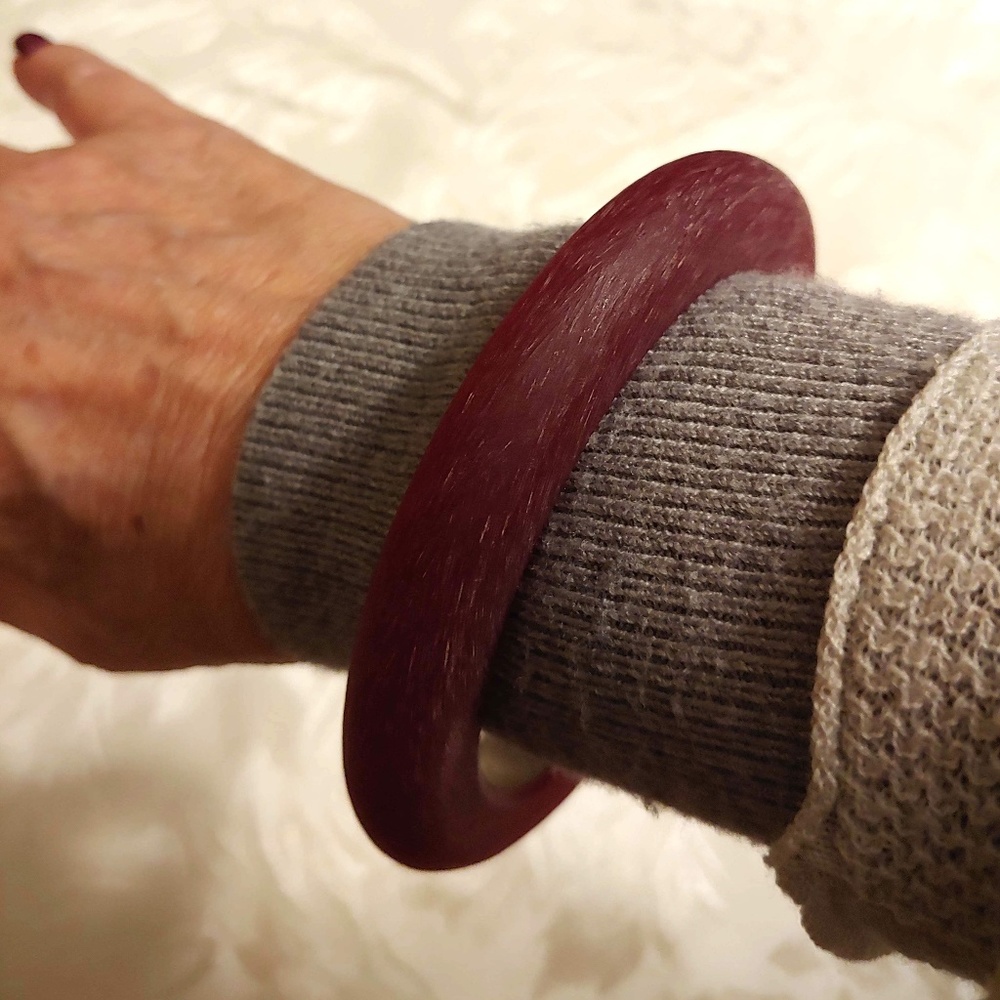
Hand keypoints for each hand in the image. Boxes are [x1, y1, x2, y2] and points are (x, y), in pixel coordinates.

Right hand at [0, 40, 409, 668]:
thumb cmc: (261, 545)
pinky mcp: (164, 153)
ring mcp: (65, 208)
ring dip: (16, 224)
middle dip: (19, 327)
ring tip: (40, 252)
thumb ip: (13, 559)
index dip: (13, 416)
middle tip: (49, 354)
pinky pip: (85, 92)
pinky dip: (63, 90)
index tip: (33, 427)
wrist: (385, 468)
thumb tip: (3, 521)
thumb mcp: (99, 613)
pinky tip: (41, 83)